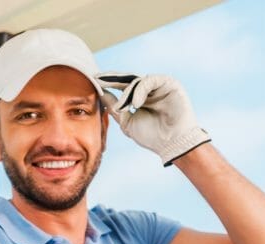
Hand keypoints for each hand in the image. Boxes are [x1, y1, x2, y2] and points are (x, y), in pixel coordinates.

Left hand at [96, 72, 211, 165]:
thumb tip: (101, 93)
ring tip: (123, 107)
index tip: (93, 80)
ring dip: (127, 93)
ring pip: (137, 81)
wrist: (171, 144)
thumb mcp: (127, 121)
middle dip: (112, 79)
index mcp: (140, 97)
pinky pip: (150, 81)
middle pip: (127, 79)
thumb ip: (115, 107)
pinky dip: (141, 91)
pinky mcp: (169, 83)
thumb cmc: (152, 136)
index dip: (108, 83)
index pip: (121, 86)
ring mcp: (159, 85)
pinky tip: (136, 103)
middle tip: (98, 78)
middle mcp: (149, 89)